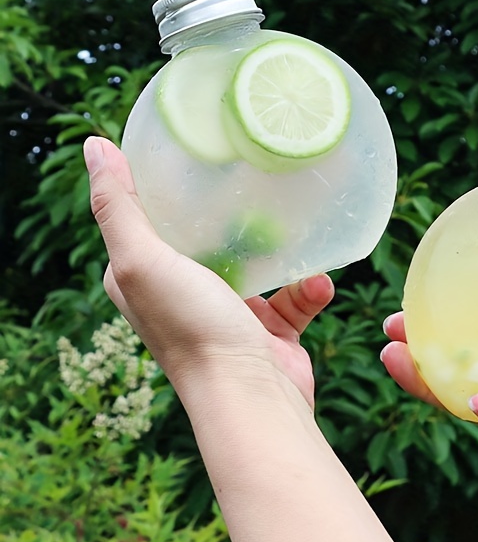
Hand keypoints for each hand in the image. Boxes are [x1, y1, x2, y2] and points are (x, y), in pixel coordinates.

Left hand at [84, 136, 333, 407]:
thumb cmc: (192, 329)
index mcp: (143, 278)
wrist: (251, 396)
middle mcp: (182, 295)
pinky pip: (294, 295)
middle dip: (231, 212)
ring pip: (257, 263)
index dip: (165, 185)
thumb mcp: (142, 260)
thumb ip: (117, 206)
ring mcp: (228, 313)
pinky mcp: (269, 330)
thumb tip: (94, 145)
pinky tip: (319, 282)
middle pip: (205, 237)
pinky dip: (309, 288)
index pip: (148, 218)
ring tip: (301, 231)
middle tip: (256, 179)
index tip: (194, 150)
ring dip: (283, 251)